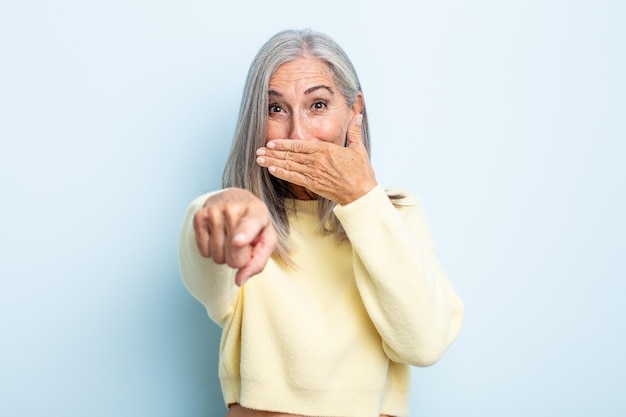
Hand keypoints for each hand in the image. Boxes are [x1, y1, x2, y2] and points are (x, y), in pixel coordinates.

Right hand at [193, 188, 276, 285]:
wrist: (235, 199)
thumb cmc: (255, 225)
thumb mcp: (266, 241)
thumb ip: (258, 262)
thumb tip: (239, 281)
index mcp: (256, 212)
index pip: (248, 226)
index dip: (243, 236)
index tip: (238, 242)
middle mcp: (233, 209)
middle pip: (233, 257)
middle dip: (238, 258)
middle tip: (242, 243)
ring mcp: (213, 211)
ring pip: (217, 257)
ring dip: (225, 255)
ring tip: (230, 238)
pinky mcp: (199, 216)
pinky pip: (204, 252)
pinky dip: (211, 251)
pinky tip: (218, 236)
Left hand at [255, 114, 376, 204]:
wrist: (362, 192)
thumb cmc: (361, 172)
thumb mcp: (358, 148)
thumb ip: (354, 131)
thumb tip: (358, 115)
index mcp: (325, 149)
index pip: (299, 145)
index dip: (283, 143)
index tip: (271, 142)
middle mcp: (317, 160)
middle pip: (290, 155)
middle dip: (273, 153)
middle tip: (258, 150)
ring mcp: (314, 173)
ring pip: (289, 166)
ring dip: (273, 162)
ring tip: (260, 159)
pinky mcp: (314, 184)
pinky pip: (295, 178)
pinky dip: (282, 174)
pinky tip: (272, 170)